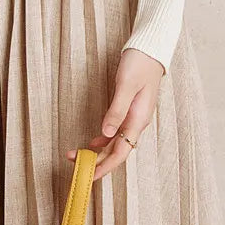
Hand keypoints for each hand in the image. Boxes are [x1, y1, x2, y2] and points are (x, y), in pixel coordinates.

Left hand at [67, 48, 163, 179]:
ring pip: (115, 144)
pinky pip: (116, 133)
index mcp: (138, 120)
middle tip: (74, 166)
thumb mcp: (126, 85)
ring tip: (77, 157)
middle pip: (117, 152)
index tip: (89, 175)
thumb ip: (116, 110)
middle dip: (96, 162)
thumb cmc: (139, 64)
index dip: (105, 167)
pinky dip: (103, 141)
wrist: (150, 49)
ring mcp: (133, 119)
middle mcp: (136, 123)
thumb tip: (106, 134)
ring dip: (97, 152)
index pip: (121, 153)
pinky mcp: (129, 112)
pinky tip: (92, 144)